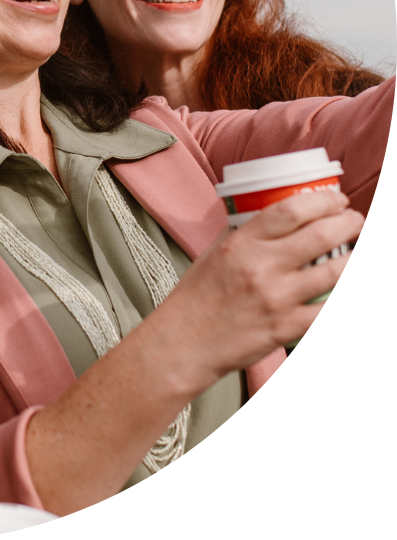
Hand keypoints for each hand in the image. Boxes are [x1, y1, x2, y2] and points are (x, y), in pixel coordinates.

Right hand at [157, 189, 363, 390]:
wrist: (185, 341)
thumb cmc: (196, 297)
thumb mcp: (213, 253)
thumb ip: (243, 235)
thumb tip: (272, 222)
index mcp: (241, 243)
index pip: (290, 211)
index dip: (321, 200)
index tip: (335, 198)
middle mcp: (261, 266)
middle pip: (320, 235)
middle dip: (347, 222)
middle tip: (353, 219)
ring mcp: (276, 298)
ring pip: (334, 272)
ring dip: (352, 260)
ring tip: (354, 255)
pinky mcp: (286, 327)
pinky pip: (327, 309)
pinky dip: (340, 300)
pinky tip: (343, 293)